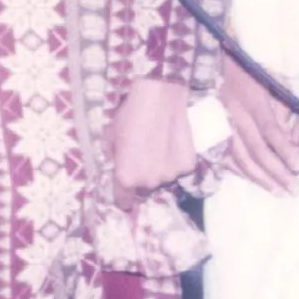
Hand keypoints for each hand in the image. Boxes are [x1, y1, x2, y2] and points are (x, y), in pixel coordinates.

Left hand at [105, 77, 196, 204]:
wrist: (159, 97)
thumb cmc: (130, 115)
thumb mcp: (109, 136)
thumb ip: (112, 156)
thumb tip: (117, 161)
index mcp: (126, 178)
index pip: (123, 201)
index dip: (122, 196)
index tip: (125, 190)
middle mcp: (149, 182)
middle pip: (144, 188)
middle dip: (142, 177)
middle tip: (143, 155)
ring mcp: (171, 175)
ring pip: (163, 178)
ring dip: (160, 168)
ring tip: (159, 145)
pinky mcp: (188, 166)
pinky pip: (180, 168)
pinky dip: (176, 160)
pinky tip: (173, 142)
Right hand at [215, 63, 298, 195]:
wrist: (214, 67)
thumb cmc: (249, 74)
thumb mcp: (272, 81)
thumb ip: (282, 106)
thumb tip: (290, 133)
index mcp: (253, 102)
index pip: (270, 130)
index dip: (284, 149)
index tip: (298, 166)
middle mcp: (236, 117)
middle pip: (257, 150)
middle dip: (276, 172)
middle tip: (294, 189)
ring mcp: (222, 127)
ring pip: (241, 159)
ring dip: (260, 178)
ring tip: (278, 192)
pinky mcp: (214, 134)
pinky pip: (226, 159)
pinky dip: (241, 173)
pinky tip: (255, 182)